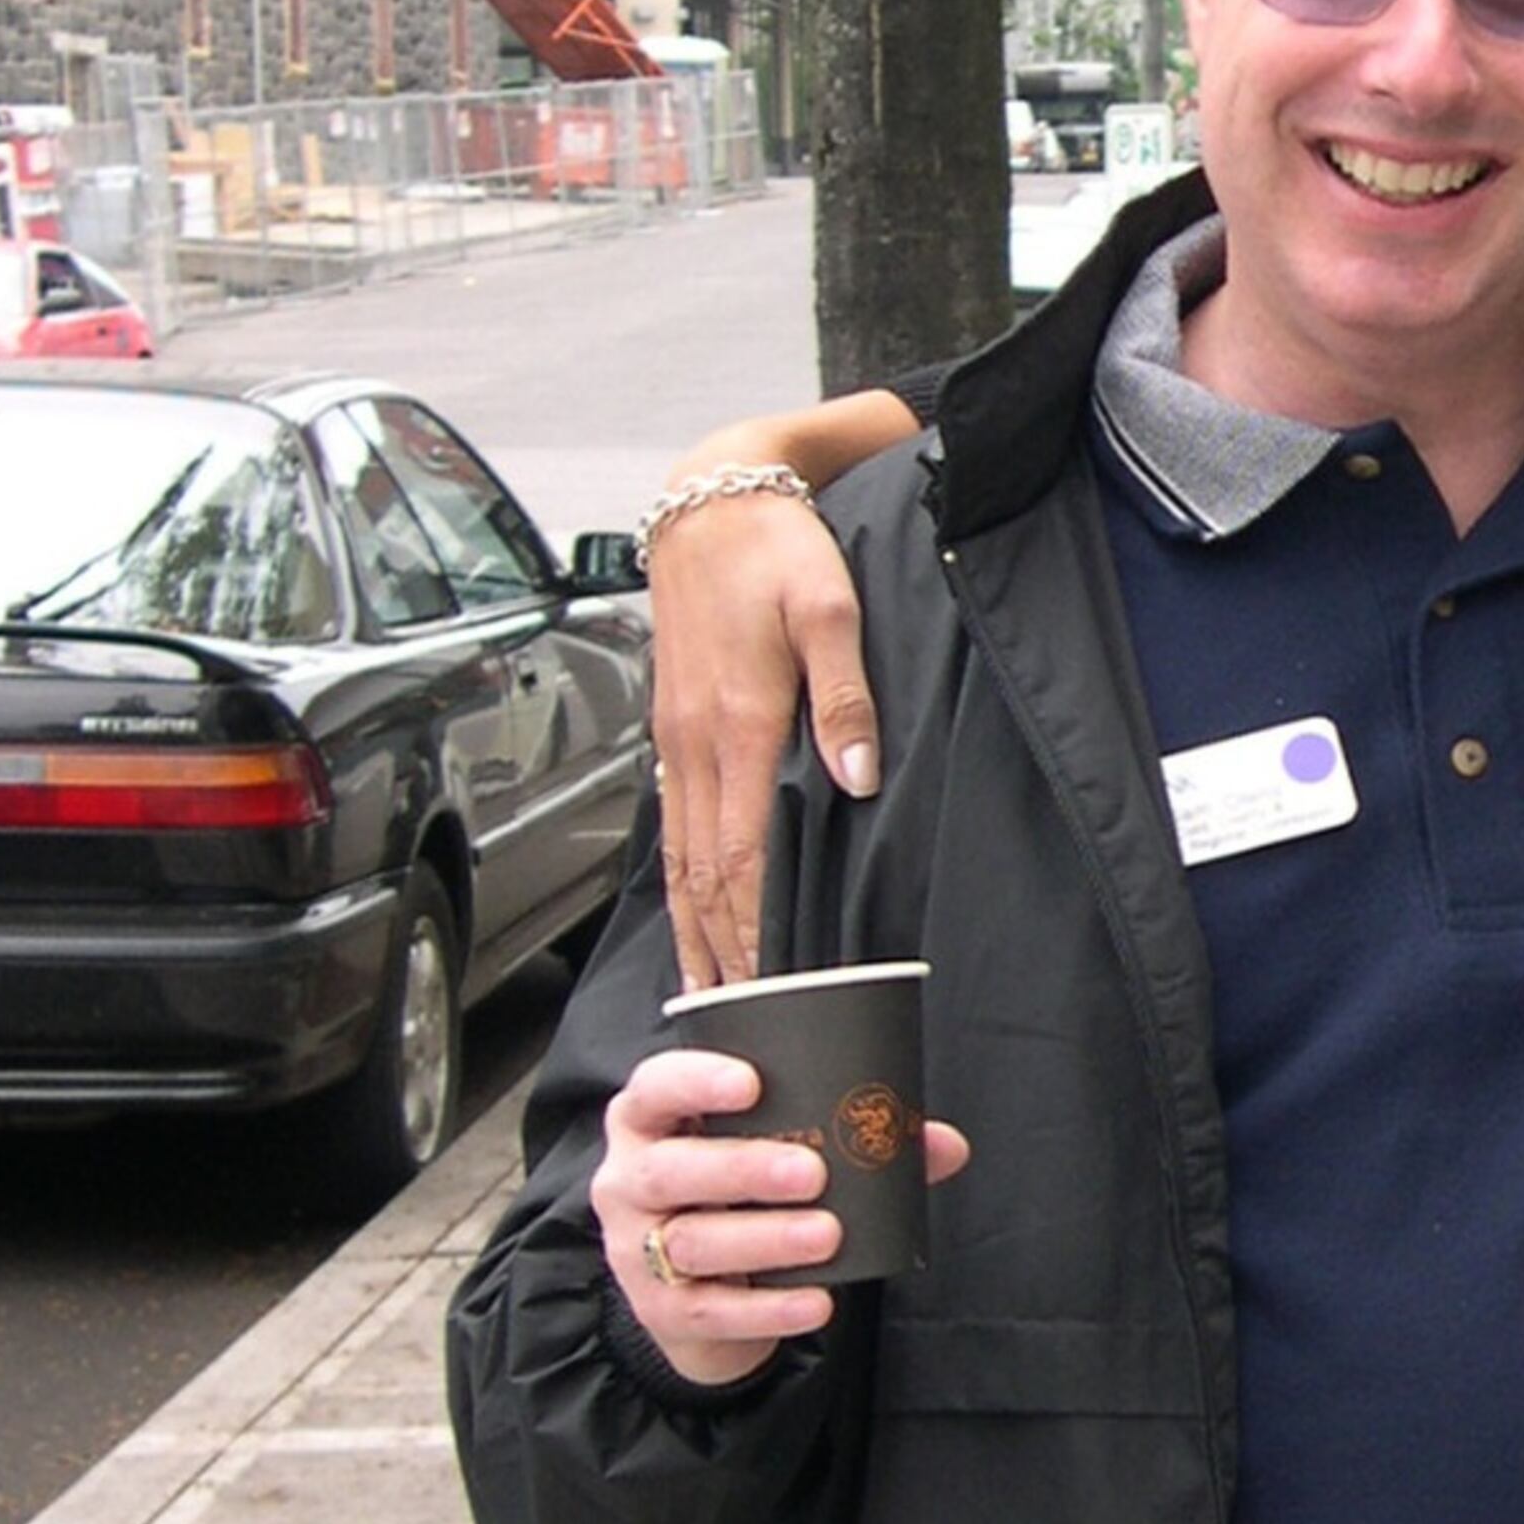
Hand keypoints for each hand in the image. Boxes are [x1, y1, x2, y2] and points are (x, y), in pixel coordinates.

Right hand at [595, 1048, 970, 1384]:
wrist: (700, 1297)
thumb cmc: (739, 1199)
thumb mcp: (777, 1157)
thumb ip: (853, 1142)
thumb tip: (943, 1144)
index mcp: (653, 1122)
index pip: (654, 1088)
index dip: (695, 1081)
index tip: (753, 1082)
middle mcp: (630, 1180)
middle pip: (673, 1169)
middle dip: (743, 1168)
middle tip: (813, 1172)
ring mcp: (636, 1248)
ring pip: (692, 1241)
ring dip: (765, 1238)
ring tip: (827, 1234)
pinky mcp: (661, 1309)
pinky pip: (712, 1309)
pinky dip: (768, 1309)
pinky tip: (815, 1302)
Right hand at [651, 488, 884, 988]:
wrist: (710, 500)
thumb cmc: (775, 550)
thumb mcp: (828, 608)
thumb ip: (844, 696)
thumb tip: (853, 776)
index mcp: (738, 723)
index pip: (743, 853)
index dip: (754, 927)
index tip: (770, 985)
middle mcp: (696, 743)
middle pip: (704, 874)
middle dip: (721, 952)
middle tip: (742, 1022)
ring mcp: (675, 740)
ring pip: (680, 858)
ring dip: (694, 930)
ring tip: (708, 996)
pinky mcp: (671, 730)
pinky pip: (673, 825)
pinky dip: (680, 883)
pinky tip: (691, 916)